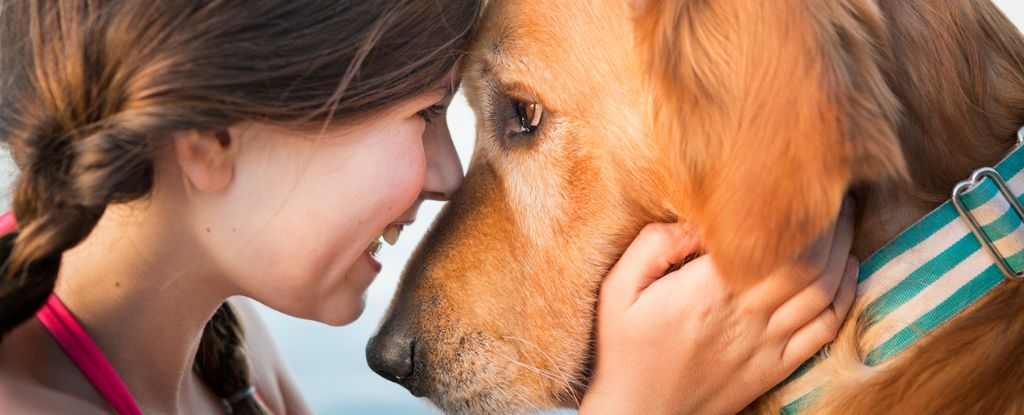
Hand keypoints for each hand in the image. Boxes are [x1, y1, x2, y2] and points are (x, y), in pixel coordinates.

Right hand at [580, 199, 856, 414]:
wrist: (640, 414)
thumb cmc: (625, 349)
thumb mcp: (618, 291)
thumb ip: (653, 246)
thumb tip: (695, 220)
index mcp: (708, 290)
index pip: (774, 242)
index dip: (800, 210)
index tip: (805, 182)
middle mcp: (745, 315)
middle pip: (810, 262)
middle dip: (832, 222)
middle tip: (837, 192)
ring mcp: (766, 344)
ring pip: (824, 291)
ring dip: (843, 252)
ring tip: (846, 220)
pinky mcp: (776, 366)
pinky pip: (825, 329)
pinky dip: (845, 297)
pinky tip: (847, 271)